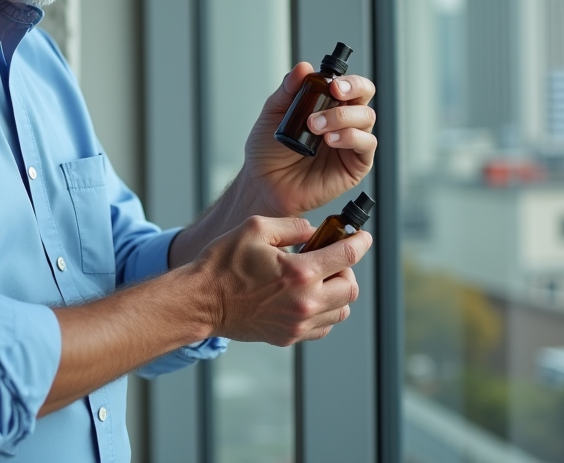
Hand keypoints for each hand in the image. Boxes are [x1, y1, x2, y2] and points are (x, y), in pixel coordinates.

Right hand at [194, 215, 370, 345]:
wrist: (201, 301)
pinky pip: (323, 327)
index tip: (362, 237)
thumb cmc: (224, 263)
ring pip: (341, 311)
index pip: (347, 256)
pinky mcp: (288, 337)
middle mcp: (305, 302)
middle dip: (345, 269)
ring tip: (318, 279)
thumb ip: (293, 226)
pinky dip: (324, 311)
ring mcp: (298, 324)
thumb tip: (315, 231)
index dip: (360, 242)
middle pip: (350, 287)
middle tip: (329, 258)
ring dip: (337, 292)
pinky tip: (307, 297)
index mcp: (300, 273)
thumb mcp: (256, 228)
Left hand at [239, 64, 376, 217]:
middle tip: (333, 92)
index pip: (350, 85)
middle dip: (353, 89)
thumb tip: (304, 68)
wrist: (262, 183)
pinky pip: (366, 145)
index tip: (332, 83)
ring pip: (367, 118)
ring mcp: (350, 143)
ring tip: (316, 126)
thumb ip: (288, 89)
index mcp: (327, 106)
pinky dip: (350, 137)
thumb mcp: (273, 113)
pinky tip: (331, 140)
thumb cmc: (268, 151)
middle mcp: (342, 122)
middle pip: (365, 97)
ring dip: (342, 116)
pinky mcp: (354, 165)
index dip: (348, 80)